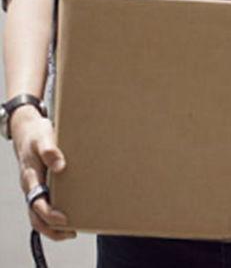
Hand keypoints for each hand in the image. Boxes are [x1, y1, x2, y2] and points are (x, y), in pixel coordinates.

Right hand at [10, 106, 76, 240]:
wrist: (26, 130)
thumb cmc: (36, 134)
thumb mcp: (43, 137)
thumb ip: (50, 151)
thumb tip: (60, 166)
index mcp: (30, 176)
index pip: (37, 202)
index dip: (49, 214)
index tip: (64, 219)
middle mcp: (30, 186)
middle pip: (35, 216)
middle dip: (51, 228)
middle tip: (71, 232)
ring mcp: (33, 187)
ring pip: (37, 215)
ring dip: (52, 226)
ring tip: (71, 231)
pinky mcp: (39, 185)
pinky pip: (42, 205)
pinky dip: (52, 216)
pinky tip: (67, 215)